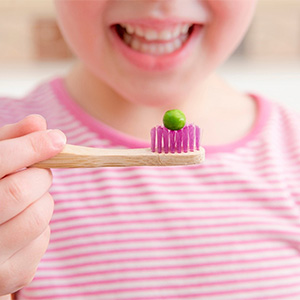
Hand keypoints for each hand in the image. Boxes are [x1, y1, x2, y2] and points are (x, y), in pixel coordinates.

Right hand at [0, 115, 65, 294]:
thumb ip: (8, 143)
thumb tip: (38, 123)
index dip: (32, 147)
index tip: (58, 138)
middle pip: (21, 191)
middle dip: (40, 176)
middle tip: (38, 174)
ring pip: (39, 216)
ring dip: (43, 201)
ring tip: (28, 200)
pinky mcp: (10, 276)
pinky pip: (43, 240)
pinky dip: (42, 226)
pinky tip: (22, 225)